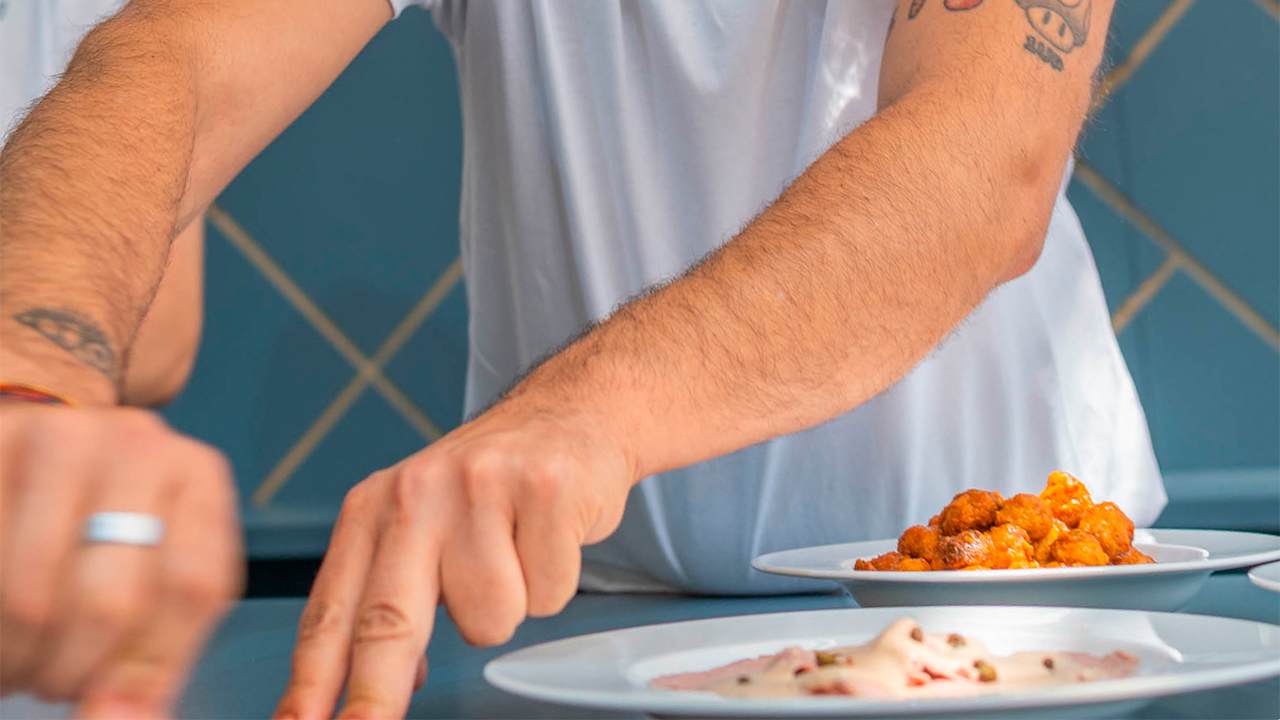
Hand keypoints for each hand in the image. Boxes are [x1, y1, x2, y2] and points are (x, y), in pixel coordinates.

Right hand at [0, 403, 242, 717]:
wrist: (34, 463)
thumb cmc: (103, 533)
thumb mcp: (153, 571)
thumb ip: (155, 646)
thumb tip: (125, 718)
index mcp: (197, 475)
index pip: (193, 587)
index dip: (150, 664)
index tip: (115, 699)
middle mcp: (138, 444)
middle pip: (112, 603)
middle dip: (74, 672)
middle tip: (56, 684)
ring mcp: (59, 439)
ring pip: (34, 602)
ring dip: (22, 660)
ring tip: (23, 661)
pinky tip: (0, 634)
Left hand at [273, 399, 635, 719]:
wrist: (566, 416)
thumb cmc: (489, 483)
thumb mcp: (421, 525)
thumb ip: (394, 595)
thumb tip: (396, 679)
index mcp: (372, 508)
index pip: (332, 613)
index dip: (312, 683)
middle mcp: (416, 494)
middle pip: (389, 623)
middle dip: (376, 698)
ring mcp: (481, 487)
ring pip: (489, 619)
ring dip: (510, 605)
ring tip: (515, 555)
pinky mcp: (544, 490)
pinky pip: (548, 593)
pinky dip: (554, 581)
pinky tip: (547, 538)